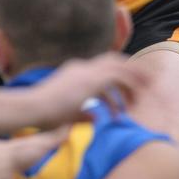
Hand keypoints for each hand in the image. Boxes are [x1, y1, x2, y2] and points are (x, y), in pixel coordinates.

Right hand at [30, 52, 149, 126]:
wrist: (31, 108)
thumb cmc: (43, 114)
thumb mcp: (67, 113)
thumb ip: (83, 114)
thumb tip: (95, 118)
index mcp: (76, 71)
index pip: (102, 66)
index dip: (119, 74)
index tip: (130, 86)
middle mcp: (82, 67)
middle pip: (114, 60)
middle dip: (132, 70)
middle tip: (147, 82)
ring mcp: (85, 72)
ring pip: (118, 68)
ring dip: (133, 79)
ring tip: (144, 94)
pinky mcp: (89, 81)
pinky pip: (116, 79)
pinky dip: (126, 90)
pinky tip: (126, 109)